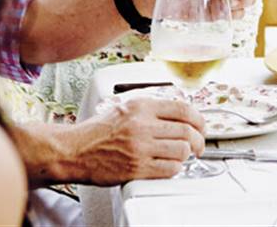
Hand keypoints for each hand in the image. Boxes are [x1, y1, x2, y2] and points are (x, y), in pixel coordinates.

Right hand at [66, 96, 204, 183]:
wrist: (75, 150)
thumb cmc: (98, 130)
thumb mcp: (126, 107)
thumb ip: (151, 108)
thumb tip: (177, 113)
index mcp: (142, 106)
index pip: (182, 108)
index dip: (198, 118)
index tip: (201, 125)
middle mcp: (143, 125)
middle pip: (186, 130)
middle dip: (198, 139)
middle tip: (199, 144)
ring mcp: (140, 147)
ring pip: (180, 150)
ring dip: (187, 154)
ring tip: (185, 155)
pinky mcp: (136, 169)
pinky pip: (168, 169)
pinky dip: (175, 168)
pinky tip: (171, 166)